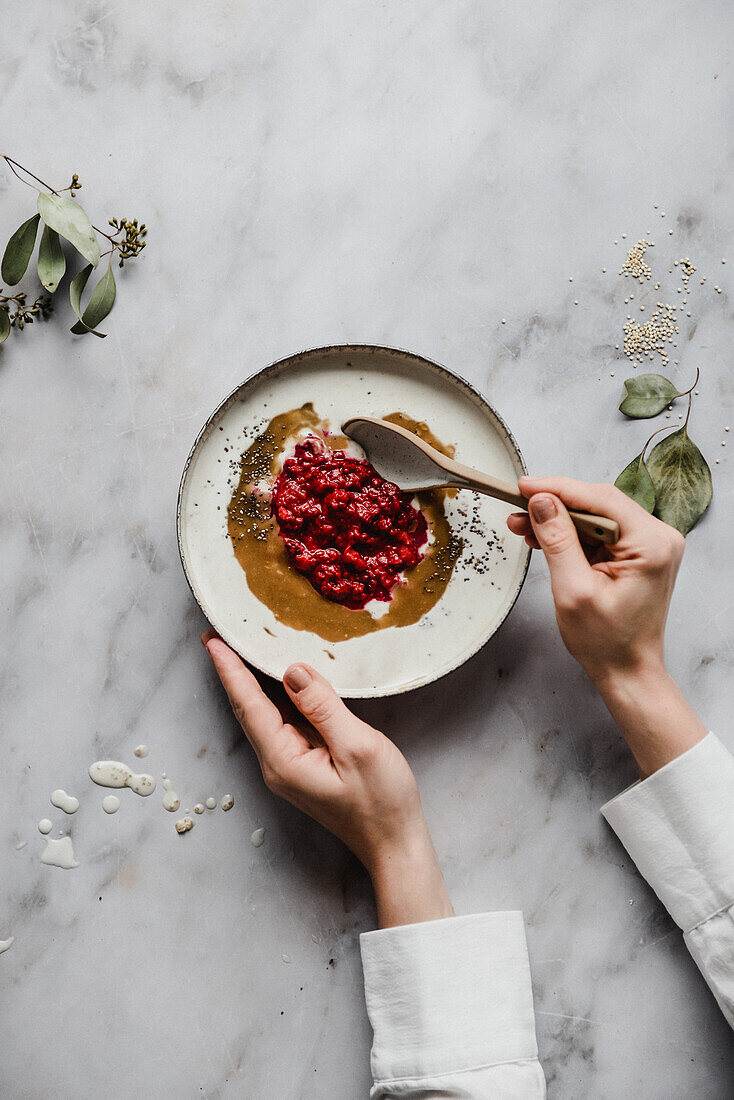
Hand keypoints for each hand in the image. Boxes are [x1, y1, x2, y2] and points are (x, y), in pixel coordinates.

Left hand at [202, 631, 452, 926]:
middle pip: (248, 708)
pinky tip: (279, 677)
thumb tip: (293, 670)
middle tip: (221, 633)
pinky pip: (282, 722)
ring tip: (242, 646)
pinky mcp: (303, 764)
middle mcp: (276, 763)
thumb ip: (323, 707)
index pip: (249, 704)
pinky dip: (275, 695)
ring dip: (251, 681)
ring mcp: (288, 765)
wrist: (395, 843)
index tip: (213, 638)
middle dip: (232, 670)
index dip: (230, 669)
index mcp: (283, 760)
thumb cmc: (382, 801)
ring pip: (263, 714)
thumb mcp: (358, 747)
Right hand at [508, 477, 683, 684]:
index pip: (600, 499)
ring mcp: (650, 545)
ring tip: (523, 525)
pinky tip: (544, 536)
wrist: (627, 671)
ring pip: (595, 516)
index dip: (558, 488)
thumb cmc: (607, 641)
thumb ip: (558, 540)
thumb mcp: (573, 589)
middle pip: (598, 503)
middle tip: (518, 507)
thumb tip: (542, 501)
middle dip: (555, 505)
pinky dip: (571, 533)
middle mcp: (658, 538)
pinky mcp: (638, 553)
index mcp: (651, 544)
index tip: (525, 486)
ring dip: (559, 520)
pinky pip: (599, 532)